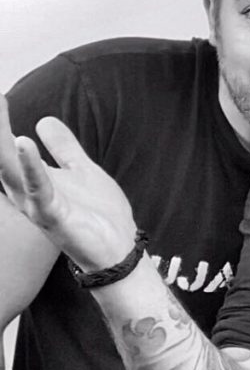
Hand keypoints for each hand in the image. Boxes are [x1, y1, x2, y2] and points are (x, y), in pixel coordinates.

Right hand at [0, 94, 136, 270]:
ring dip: (1, 138)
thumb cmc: (97, 213)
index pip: (7, 144)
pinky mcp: (52, 216)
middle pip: (2, 152)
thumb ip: (64, 147)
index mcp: (31, 179)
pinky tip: (23, 142)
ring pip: (10, 167)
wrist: (118, 249)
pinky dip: (30, 165)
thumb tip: (43, 120)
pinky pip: (38, 188)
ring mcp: (37, 204)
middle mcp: (25, 191)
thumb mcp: (81, 170)